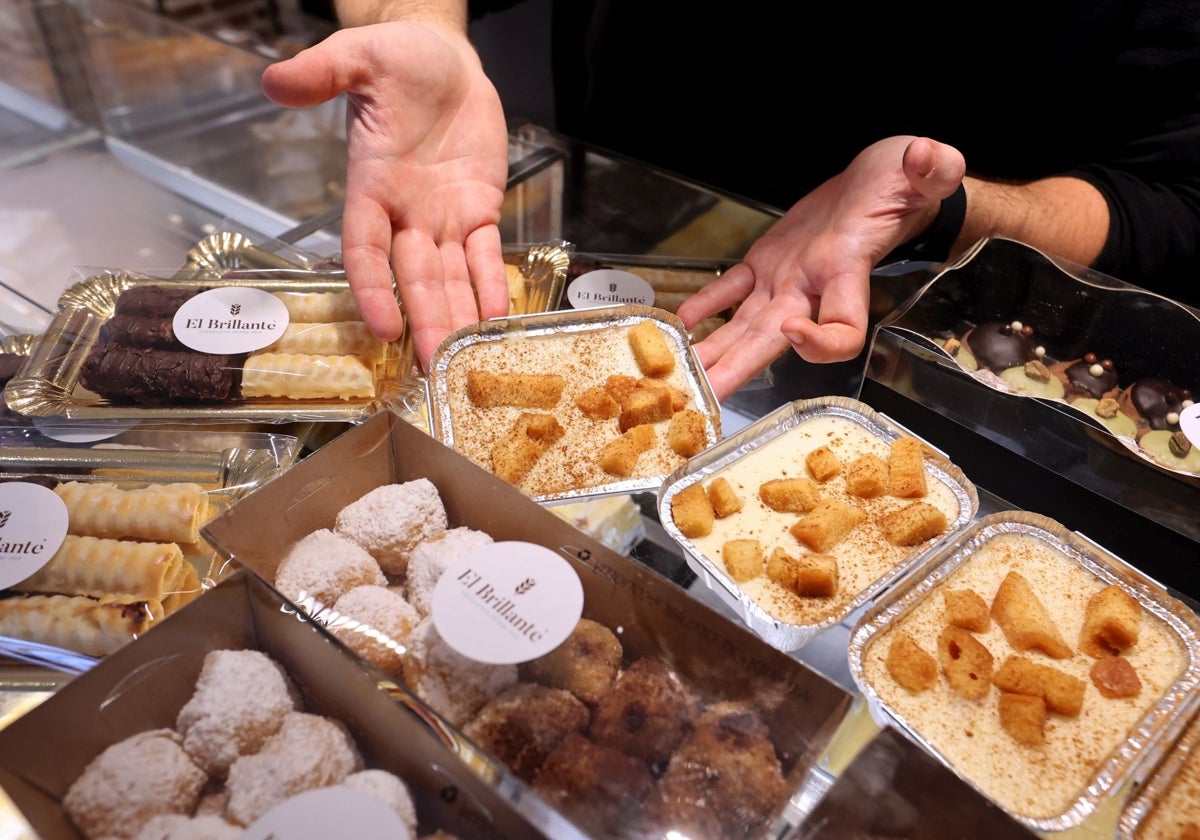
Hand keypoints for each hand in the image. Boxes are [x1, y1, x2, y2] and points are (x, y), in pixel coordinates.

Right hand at [261, 22, 509, 368]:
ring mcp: (442, 217)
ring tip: (466, 361)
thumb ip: (322, 71)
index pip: (365, 249)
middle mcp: (404, 215)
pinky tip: (498, 321)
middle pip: (415, 279)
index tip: (382, 328)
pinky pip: (487, 255)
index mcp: (370, 188)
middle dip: (426, 321)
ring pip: (451, 278)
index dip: (372, 289)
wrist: (442, 60)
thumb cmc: (397, 60)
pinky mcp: (479, 210)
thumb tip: (274, 81)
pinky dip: (493, 286)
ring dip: (458, 318)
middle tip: (435, 367)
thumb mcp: (359, 56)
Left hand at [676, 136, 965, 400]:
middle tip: (705, 397)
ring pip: (745, 324)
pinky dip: (707, 305)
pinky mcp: (768, 260)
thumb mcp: (929, 173)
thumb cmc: (907, 184)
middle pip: (774, 340)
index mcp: (848, 269)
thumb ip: (932, 170)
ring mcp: (787, 278)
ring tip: (682, 376)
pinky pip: (733, 289)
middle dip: (738, 369)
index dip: (822, 341)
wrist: (886, 182)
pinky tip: (684, 324)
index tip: (796, 332)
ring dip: (714, 351)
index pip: (843, 325)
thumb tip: (926, 157)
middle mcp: (813, 285)